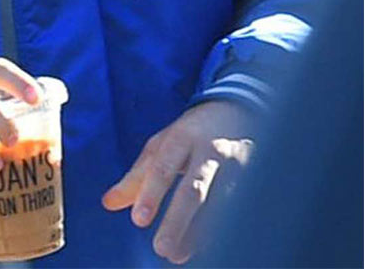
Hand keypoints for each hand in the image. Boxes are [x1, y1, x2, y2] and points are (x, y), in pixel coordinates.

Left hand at [102, 100, 253, 264]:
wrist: (239, 110)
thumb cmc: (190, 134)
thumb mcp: (161, 146)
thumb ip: (137, 176)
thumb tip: (108, 203)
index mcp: (182, 137)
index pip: (164, 167)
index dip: (152, 193)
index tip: (138, 220)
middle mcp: (211, 151)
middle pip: (194, 188)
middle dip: (178, 220)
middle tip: (161, 249)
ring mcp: (237, 167)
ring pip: (221, 204)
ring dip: (202, 233)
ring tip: (179, 255)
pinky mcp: (256, 181)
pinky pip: (241, 209)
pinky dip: (227, 230)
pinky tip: (213, 249)